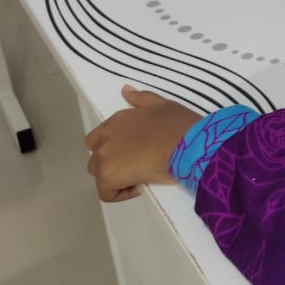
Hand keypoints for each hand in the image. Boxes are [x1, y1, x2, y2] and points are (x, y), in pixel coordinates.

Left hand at [85, 86, 199, 201]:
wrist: (188, 144)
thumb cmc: (179, 126)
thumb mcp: (162, 105)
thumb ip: (141, 98)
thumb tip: (125, 90)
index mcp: (117, 120)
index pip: (100, 138)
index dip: (117, 148)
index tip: (136, 152)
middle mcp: (105, 137)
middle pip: (96, 157)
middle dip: (112, 163)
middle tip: (137, 165)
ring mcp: (104, 157)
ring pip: (100, 175)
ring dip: (115, 177)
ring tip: (138, 177)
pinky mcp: (109, 177)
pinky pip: (106, 193)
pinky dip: (120, 193)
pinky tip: (139, 187)